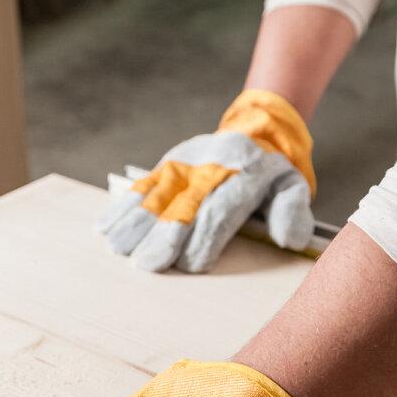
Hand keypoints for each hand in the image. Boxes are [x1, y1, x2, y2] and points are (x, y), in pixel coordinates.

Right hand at [97, 89, 316, 272]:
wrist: (254, 132)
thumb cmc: (272, 173)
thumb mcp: (293, 187)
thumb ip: (292, 212)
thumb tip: (288, 239)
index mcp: (243, 176)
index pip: (220, 211)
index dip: (204, 238)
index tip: (190, 265)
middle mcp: (209, 168)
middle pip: (182, 206)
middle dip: (162, 236)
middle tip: (145, 263)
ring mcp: (183, 165)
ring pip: (155, 195)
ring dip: (134, 222)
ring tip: (117, 247)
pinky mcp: (165, 164)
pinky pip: (140, 186)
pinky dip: (120, 206)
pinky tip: (104, 226)